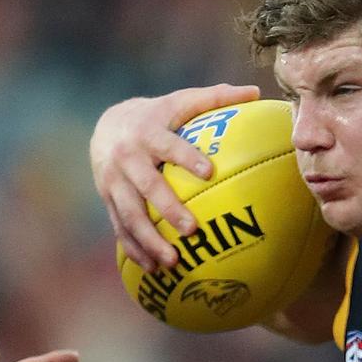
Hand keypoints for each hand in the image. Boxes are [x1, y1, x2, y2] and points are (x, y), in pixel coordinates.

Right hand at [91, 83, 259, 270]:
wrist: (106, 127)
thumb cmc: (157, 116)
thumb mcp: (180, 102)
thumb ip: (216, 98)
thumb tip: (255, 92)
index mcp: (148, 132)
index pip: (168, 145)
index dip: (186, 157)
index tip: (208, 172)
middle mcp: (128, 158)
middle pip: (147, 187)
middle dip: (168, 209)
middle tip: (192, 229)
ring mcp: (114, 182)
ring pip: (130, 215)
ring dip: (149, 240)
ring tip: (173, 261)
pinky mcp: (108, 201)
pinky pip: (120, 229)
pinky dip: (135, 249)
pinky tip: (154, 269)